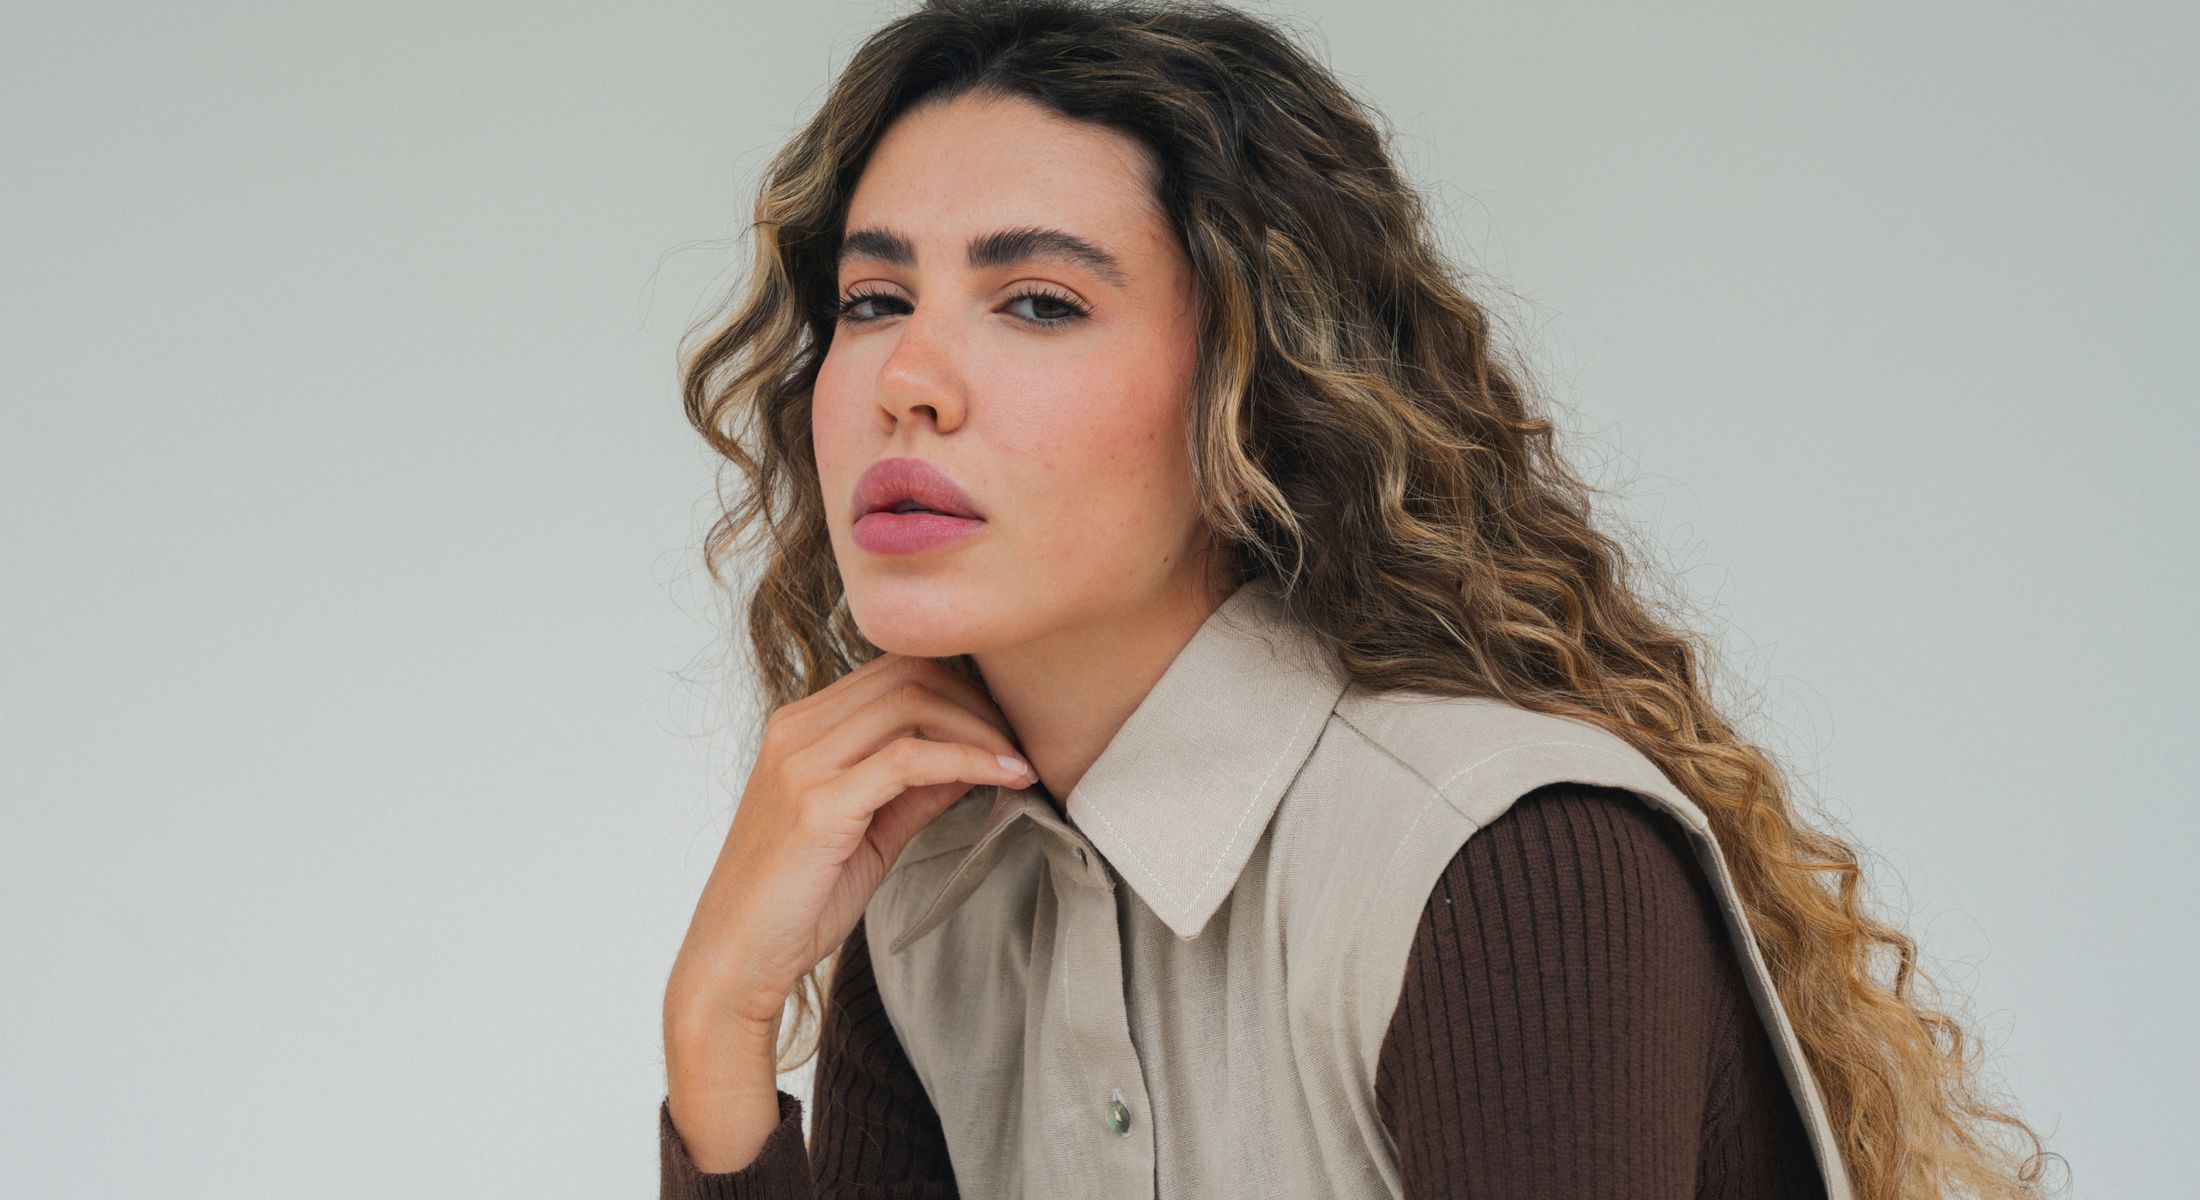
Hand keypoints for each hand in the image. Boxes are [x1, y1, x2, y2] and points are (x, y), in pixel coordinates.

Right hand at [663, 652, 1035, 1041]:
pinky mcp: (818, 802)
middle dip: (977, 702)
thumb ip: (916, 790)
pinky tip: (1003, 779)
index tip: (1003, 729)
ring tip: (1017, 764)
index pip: (894, 671)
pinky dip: (967, 760)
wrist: (734, 960)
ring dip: (980, 729)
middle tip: (1020, 744)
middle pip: (907, 673)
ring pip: (912, 703)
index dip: (960, 689)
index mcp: (800, 727)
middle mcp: (796, 730)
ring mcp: (802, 762)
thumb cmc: (795, 902)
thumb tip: (976, 760)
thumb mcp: (868, 833)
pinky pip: (909, 758)